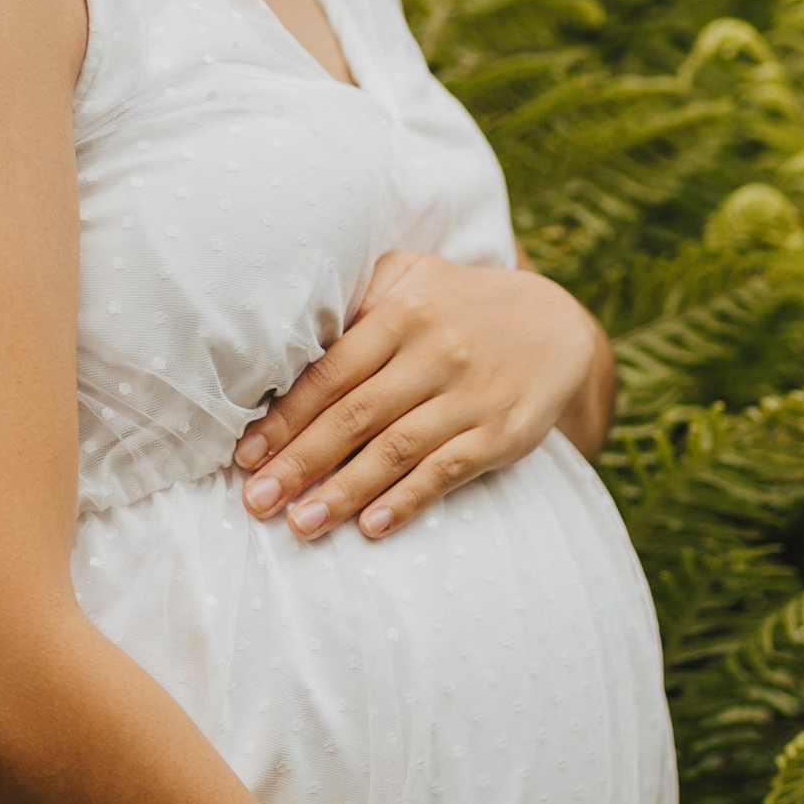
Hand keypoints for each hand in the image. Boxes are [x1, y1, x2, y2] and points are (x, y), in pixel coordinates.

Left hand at [237, 249, 613, 540]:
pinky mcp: (501, 433)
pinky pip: (447, 471)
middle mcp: (437, 352)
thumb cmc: (459, 304)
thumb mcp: (412, 277)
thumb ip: (356, 298)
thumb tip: (284, 343)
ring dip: (344, 491)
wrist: (557, 324)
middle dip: (299, 462)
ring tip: (300, 524)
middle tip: (255, 501)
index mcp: (404, 311)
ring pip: (396, 449)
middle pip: (355, 415)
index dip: (286, 416)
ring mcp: (471, 396)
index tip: (245, 454)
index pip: (332, 371)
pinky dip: (407, 500)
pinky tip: (371, 526)